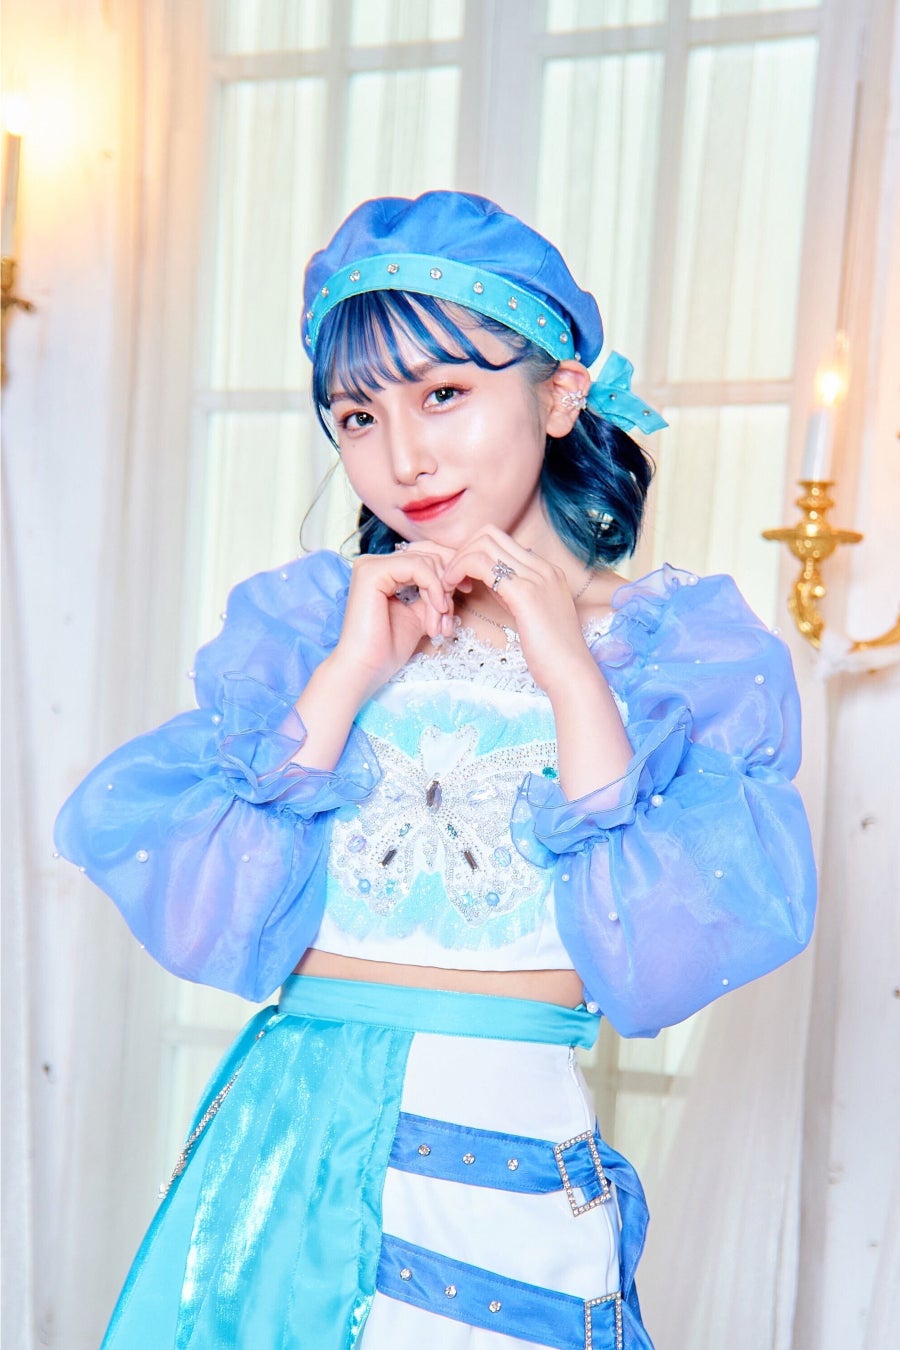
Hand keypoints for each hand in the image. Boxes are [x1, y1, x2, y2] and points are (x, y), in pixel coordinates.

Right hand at [331, 545, 455, 700]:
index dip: (449, 571)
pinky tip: (436, 610)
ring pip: (426, 561)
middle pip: (428, 555)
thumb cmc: (388, 648)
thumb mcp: (420, 614)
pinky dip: (434, 588)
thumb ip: (432, 592)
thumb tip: (455, 576)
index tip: (465, 591)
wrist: (366, 669)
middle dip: (446, 586)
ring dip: (441, 593)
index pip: (425, 554)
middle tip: (448, 617)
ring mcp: (371, 565)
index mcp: (384, 571)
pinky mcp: (372, 572)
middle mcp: (375, 563)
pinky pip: (417, 567)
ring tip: (439, 624)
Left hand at [441, 527, 597, 695]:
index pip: (500, 540)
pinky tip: (455, 593)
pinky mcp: (524, 593)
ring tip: (449, 588)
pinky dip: (459, 572)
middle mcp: (542, 567)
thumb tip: (492, 580)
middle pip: (489, 534)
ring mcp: (535, 577)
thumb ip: (514, 593)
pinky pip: (480, 564)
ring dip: (457, 562)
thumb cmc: (551, 654)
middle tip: (451, 580)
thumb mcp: (531, 615)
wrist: (572, 674)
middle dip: (462, 553)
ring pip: (482, 544)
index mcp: (546, 571)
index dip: (474, 554)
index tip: (463, 580)